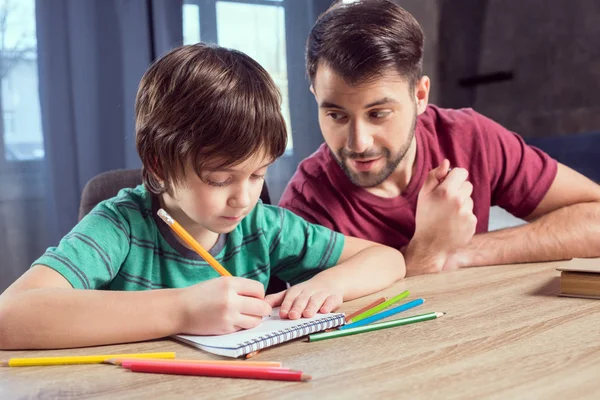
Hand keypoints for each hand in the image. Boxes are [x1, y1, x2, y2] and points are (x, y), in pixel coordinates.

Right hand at [176, 276, 271, 334]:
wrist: (180, 309)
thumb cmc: (201, 295)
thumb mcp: (220, 283)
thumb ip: (240, 287)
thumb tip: (261, 297)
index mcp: (230, 283)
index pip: (259, 289)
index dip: (259, 295)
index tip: (254, 297)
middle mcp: (231, 299)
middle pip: (262, 307)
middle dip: (261, 308)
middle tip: (256, 309)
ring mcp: (229, 315)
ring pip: (256, 320)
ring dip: (254, 319)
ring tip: (245, 315)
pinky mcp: (225, 328)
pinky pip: (244, 328)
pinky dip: (242, 325)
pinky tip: (233, 320)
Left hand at [264, 279, 342, 319]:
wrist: (330, 282)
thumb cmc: (306, 292)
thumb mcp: (291, 293)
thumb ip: (276, 300)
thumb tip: (260, 306)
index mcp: (297, 291)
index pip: (290, 297)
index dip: (286, 305)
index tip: (283, 314)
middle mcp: (309, 291)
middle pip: (303, 299)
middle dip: (297, 307)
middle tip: (293, 316)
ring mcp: (322, 294)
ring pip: (317, 300)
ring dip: (312, 307)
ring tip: (308, 315)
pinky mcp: (334, 298)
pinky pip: (332, 301)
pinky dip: (329, 305)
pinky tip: (325, 311)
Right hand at [407, 159, 476, 273]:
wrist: (430, 245)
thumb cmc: (425, 218)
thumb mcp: (423, 195)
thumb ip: (434, 176)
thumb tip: (447, 162)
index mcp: (445, 191)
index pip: (461, 172)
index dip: (455, 176)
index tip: (449, 183)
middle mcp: (458, 200)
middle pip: (467, 185)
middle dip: (458, 190)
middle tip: (446, 202)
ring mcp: (467, 212)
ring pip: (470, 200)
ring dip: (462, 204)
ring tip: (448, 215)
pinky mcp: (473, 223)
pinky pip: (471, 213)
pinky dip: (464, 217)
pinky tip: (454, 224)